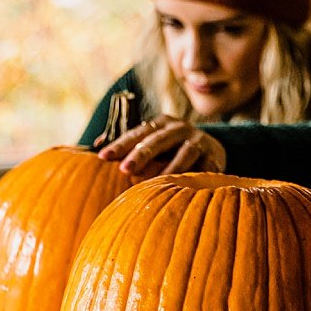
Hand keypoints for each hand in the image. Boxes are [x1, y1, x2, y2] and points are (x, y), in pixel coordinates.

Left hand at [95, 115, 226, 176]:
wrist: (211, 148)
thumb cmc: (171, 148)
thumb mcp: (152, 141)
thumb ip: (128, 143)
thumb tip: (95, 146)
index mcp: (160, 123)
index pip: (137, 132)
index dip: (120, 144)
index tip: (103, 156)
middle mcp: (179, 128)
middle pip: (158, 140)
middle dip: (141, 154)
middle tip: (125, 170)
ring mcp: (199, 140)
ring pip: (185, 152)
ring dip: (171, 167)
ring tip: (156, 182)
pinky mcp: (215, 155)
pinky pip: (205, 166)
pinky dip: (196, 175)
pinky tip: (185, 187)